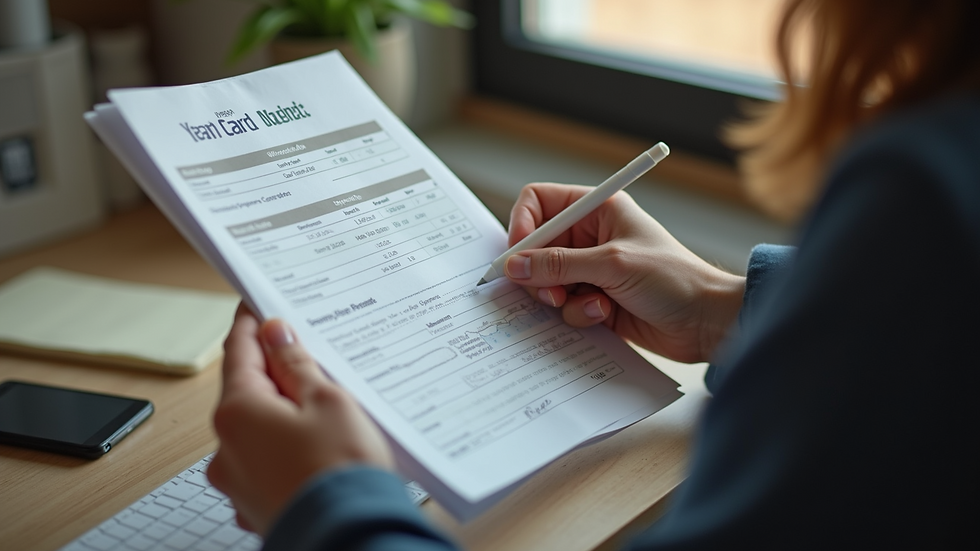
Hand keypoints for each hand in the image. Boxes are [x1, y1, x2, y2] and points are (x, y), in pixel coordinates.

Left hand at [207, 305, 392, 535]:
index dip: (251, 325)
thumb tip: (275, 333)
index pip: (238, 352)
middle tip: (308, 356)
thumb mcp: (326, 400)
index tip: (257, 305)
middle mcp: (226, 448)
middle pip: (247, 393)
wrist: (350, 535)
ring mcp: (238, 481)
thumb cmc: (341, 470)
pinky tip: (318, 449)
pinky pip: (268, 463)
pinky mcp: (256, 505)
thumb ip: (295, 364)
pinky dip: (288, 449)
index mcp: (238, 412)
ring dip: (283, 415)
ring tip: (325, 411)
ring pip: (258, 431)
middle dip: (275, 373)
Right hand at [505, 183, 744, 362]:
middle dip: (539, 272)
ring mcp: (591, 269)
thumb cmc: (673, 279)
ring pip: (547, 281)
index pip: (539, 202)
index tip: (519, 255)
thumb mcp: (612, 264)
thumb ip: (559, 264)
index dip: (522, 226)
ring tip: (591, 303)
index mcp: (598, 209)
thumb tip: (514, 265)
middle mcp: (590, 236)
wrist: (706, 321)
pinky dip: (579, 313)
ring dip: (562, 297)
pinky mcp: (594, 299)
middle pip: (537, 247)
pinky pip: (564, 306)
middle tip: (552, 291)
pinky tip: (606, 314)